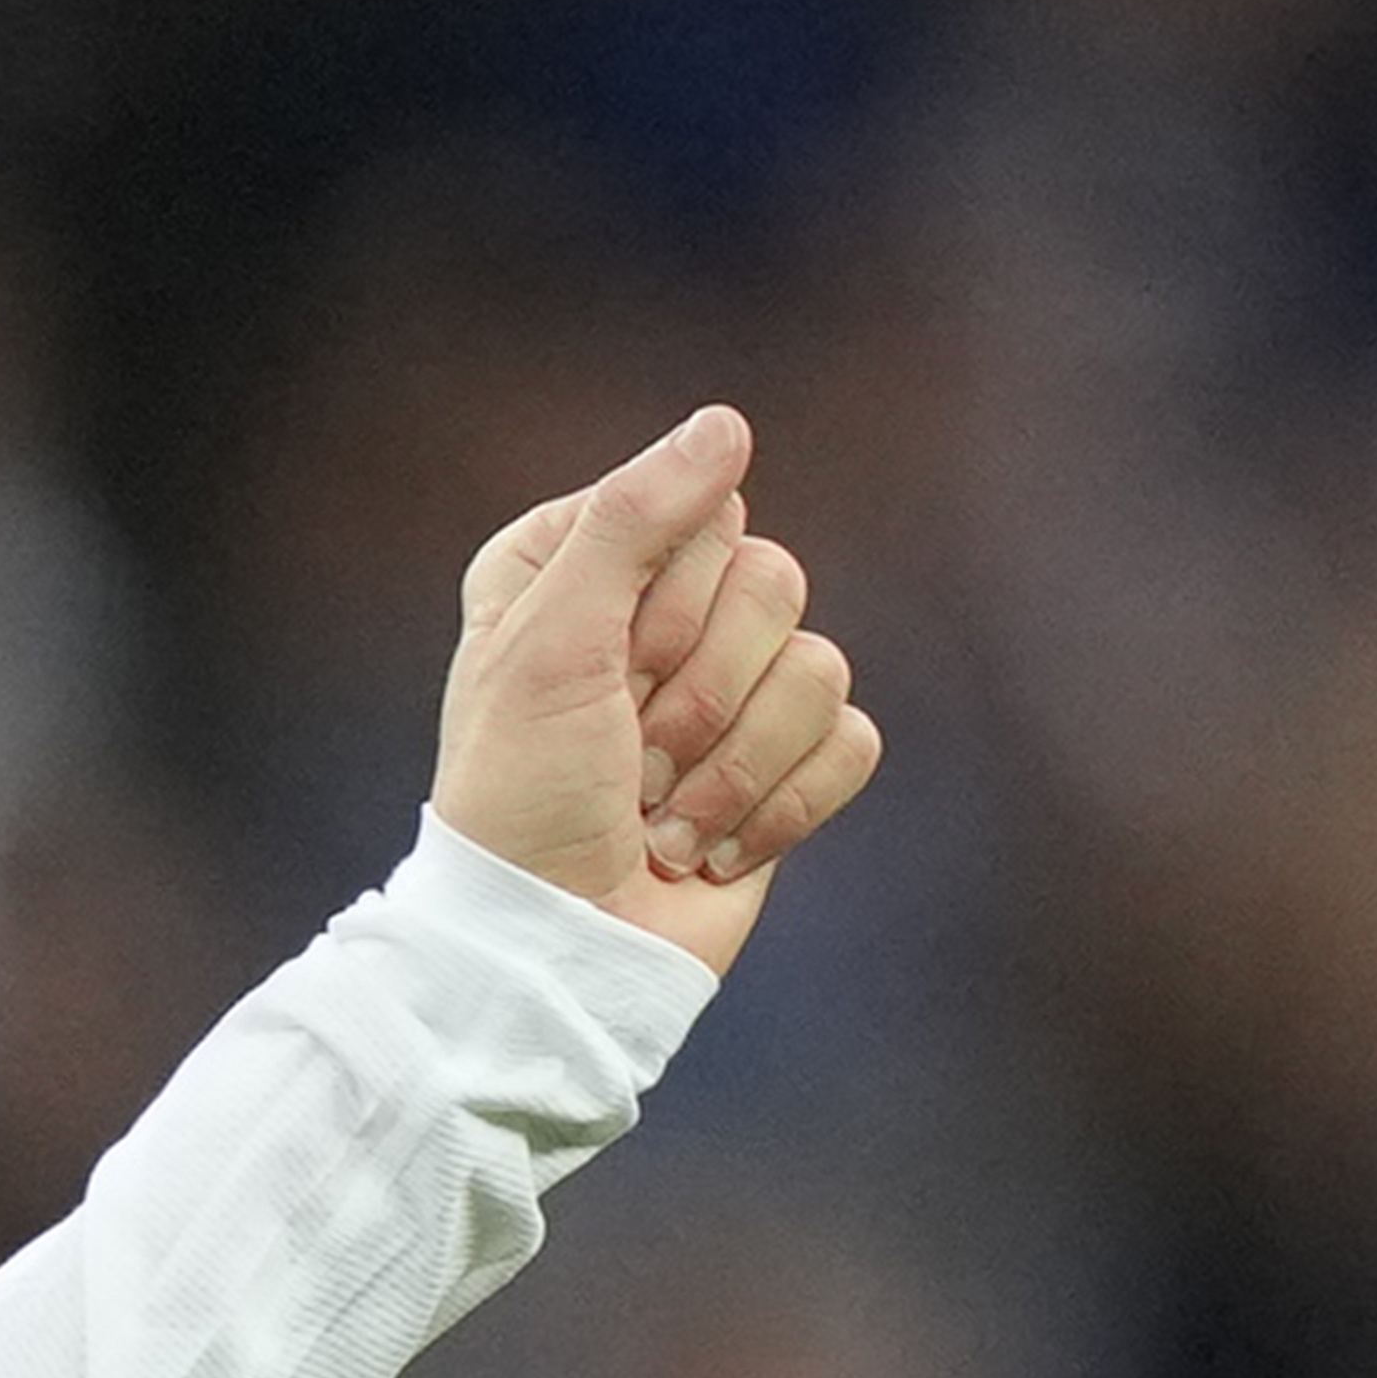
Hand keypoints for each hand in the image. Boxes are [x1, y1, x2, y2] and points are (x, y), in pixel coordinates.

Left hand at [428, 403, 882, 984]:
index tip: (603, 669)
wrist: (557, 953)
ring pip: (820, 664)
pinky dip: (783, 807)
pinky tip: (712, 850)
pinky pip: (852, 740)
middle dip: (702, 691)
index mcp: (583, 567)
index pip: (700, 514)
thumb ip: (634, 518)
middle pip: (775, 581)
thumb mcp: (551, 638)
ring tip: (662, 818)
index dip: (663, 602)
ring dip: (735, 765)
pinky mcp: (784, 772)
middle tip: (633, 755)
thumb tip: (728, 423)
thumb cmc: (524, 798)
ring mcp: (729, 696)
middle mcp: (659, 618)